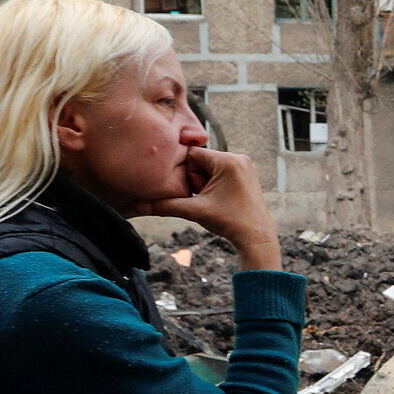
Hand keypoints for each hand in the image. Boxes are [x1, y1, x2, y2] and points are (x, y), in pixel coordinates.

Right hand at [131, 147, 281, 268]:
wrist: (256, 237)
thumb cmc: (229, 222)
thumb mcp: (194, 211)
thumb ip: (165, 205)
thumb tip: (137, 206)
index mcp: (228, 160)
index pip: (193, 155)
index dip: (187, 174)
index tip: (194, 192)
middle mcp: (239, 157)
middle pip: (202, 162)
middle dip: (198, 180)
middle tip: (206, 199)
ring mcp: (245, 165)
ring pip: (211, 168)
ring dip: (206, 184)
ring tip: (214, 200)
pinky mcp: (247, 173)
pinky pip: (222, 172)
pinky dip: (216, 184)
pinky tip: (221, 200)